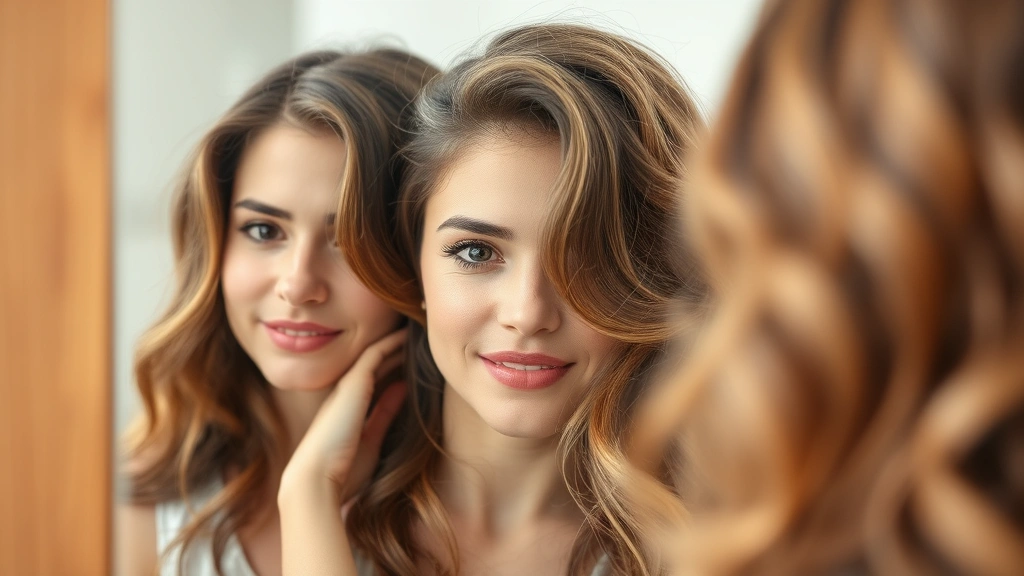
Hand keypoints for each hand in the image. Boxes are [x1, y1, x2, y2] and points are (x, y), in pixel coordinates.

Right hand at [281, 328, 407, 505]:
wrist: (316, 480)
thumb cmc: (344, 471)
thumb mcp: (372, 440)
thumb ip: (385, 414)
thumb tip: (402, 389)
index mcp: (348, 409)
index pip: (375, 379)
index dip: (393, 365)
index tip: (413, 356)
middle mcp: (345, 393)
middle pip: (374, 363)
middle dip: (394, 349)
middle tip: (416, 336)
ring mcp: (347, 387)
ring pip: (374, 354)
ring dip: (394, 342)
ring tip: (413, 330)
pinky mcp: (352, 384)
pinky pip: (374, 354)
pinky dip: (390, 343)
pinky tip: (405, 335)